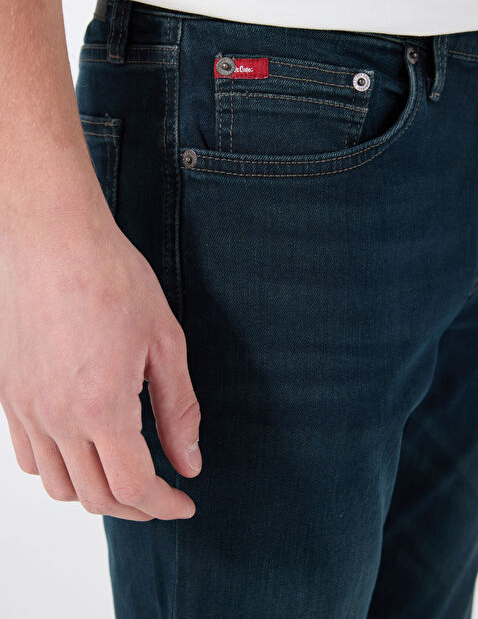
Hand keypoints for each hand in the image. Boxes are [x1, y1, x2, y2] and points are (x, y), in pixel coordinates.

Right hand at [0, 199, 201, 521]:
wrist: (52, 238)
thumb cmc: (111, 278)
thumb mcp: (164, 342)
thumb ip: (178, 409)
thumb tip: (190, 462)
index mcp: (102, 407)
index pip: (134, 487)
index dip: (164, 505)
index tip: (184, 504)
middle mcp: (57, 418)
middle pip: (95, 497)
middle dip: (136, 508)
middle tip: (162, 497)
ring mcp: (27, 409)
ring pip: (57, 485)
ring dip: (95, 493)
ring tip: (124, 476)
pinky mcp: (9, 395)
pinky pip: (28, 457)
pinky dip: (58, 470)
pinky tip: (82, 449)